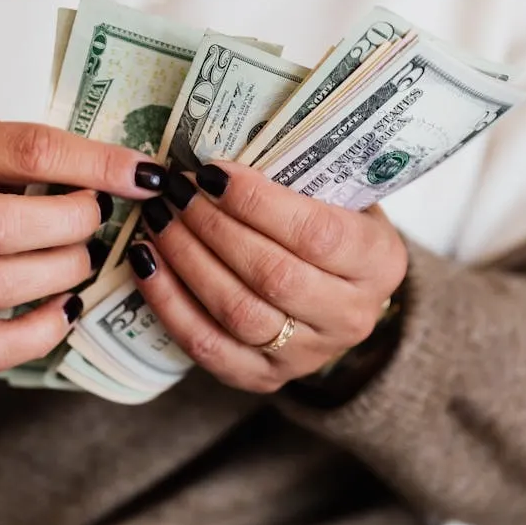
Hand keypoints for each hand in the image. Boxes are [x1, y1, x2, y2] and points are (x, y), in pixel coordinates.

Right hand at [0, 118, 165, 373]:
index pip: (27, 150)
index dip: (95, 165)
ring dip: (60, 273)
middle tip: (97, 219)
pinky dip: (39, 333)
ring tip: (82, 259)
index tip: (144, 177)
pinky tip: (68, 307)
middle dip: (69, 225)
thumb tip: (143, 176)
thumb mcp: (4, 147)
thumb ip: (60, 156)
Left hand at [127, 160, 406, 393]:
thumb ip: (298, 173)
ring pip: (238, 312)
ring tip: (158, 220)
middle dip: (212, 229)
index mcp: (379, 261)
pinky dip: (170, 304)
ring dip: (187, 261)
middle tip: (174, 191)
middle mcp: (351, 316)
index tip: (210, 172)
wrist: (342, 294)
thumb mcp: (337, 194)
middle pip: (272, 275)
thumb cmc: (331, 225)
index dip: (257, 202)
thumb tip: (219, 147)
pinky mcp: (264, 378)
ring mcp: (309, 355)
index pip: (316, 234)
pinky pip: (208, 347)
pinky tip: (146, 264)